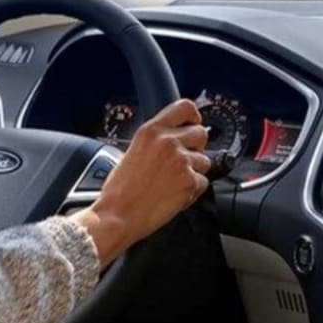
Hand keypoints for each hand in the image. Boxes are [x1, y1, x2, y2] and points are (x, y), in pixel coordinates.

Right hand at [72, 99, 210, 263]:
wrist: (118, 215)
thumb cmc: (120, 190)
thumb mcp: (132, 151)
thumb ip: (155, 141)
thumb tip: (175, 137)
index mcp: (151, 131)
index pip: (184, 107)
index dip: (193, 116)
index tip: (193, 124)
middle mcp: (168, 142)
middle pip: (201, 133)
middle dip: (195, 147)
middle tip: (182, 161)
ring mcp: (181, 161)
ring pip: (205, 161)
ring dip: (194, 171)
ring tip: (173, 182)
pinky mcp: (190, 181)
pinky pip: (203, 182)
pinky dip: (192, 190)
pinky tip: (174, 194)